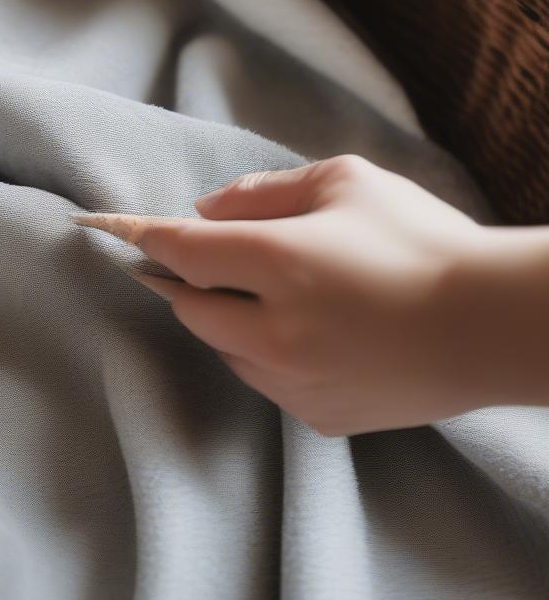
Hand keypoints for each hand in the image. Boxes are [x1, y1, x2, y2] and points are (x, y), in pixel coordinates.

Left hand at [117, 156, 548, 435]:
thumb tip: (206, 210)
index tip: (102, 227)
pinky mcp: (318, 416)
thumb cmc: (423, 240)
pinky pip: (263, 381)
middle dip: (189, 279)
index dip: (137, 235)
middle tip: (215, 258)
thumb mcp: (346, 183)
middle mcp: (274, 331)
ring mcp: (294, 382)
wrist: (496, 327)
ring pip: (223, 347)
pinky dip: (264, 353)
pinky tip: (312, 334)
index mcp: (280, 263)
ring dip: (227, 317)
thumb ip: (264, 192)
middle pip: (189, 307)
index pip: (182, 249)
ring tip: (283, 294)